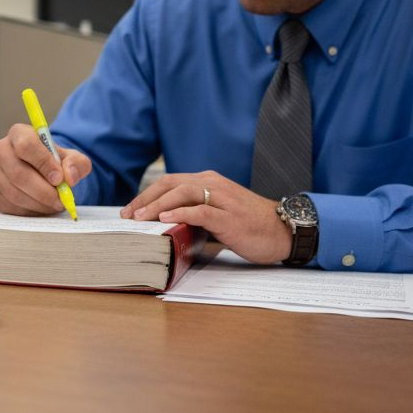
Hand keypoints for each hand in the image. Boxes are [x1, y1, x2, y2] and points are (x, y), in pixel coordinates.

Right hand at [0, 123, 90, 215]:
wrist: (42, 173)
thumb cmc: (54, 162)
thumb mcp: (72, 158)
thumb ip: (76, 163)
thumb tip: (69, 176)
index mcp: (19, 133)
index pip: (26, 145)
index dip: (43, 164)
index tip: (59, 179)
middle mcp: (0, 150)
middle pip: (18, 174)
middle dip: (43, 192)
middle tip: (60, 200)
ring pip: (14, 193)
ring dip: (38, 204)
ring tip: (53, 204)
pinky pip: (10, 206)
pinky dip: (29, 211)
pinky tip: (41, 207)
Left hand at [122, 171, 290, 263]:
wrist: (283, 230)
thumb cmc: (251, 225)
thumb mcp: (219, 214)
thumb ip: (197, 214)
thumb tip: (168, 226)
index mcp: (209, 182)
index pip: (170, 182)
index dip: (147, 194)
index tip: (130, 209)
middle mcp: (214, 184)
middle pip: (171, 184)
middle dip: (145, 198)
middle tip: (128, 215)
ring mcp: (222, 199)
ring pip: (183, 193)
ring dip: (157, 205)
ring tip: (140, 217)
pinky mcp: (230, 216)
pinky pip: (201, 211)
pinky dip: (181, 213)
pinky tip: (166, 219)